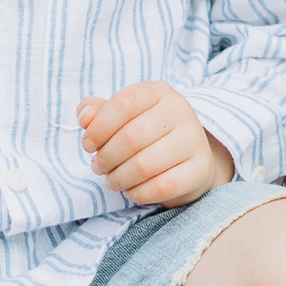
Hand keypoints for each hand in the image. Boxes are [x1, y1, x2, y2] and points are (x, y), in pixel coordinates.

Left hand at [79, 78, 233, 208]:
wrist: (188, 158)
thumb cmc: (147, 135)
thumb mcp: (122, 117)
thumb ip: (98, 112)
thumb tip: (85, 115)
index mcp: (159, 92)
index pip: (124, 103)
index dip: (98, 127)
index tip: (89, 144)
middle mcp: (181, 110)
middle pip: (131, 137)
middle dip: (106, 158)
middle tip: (99, 167)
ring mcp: (194, 140)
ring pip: (144, 166)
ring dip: (118, 178)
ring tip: (112, 180)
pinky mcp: (200, 170)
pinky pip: (161, 187)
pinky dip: (138, 193)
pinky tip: (132, 190)